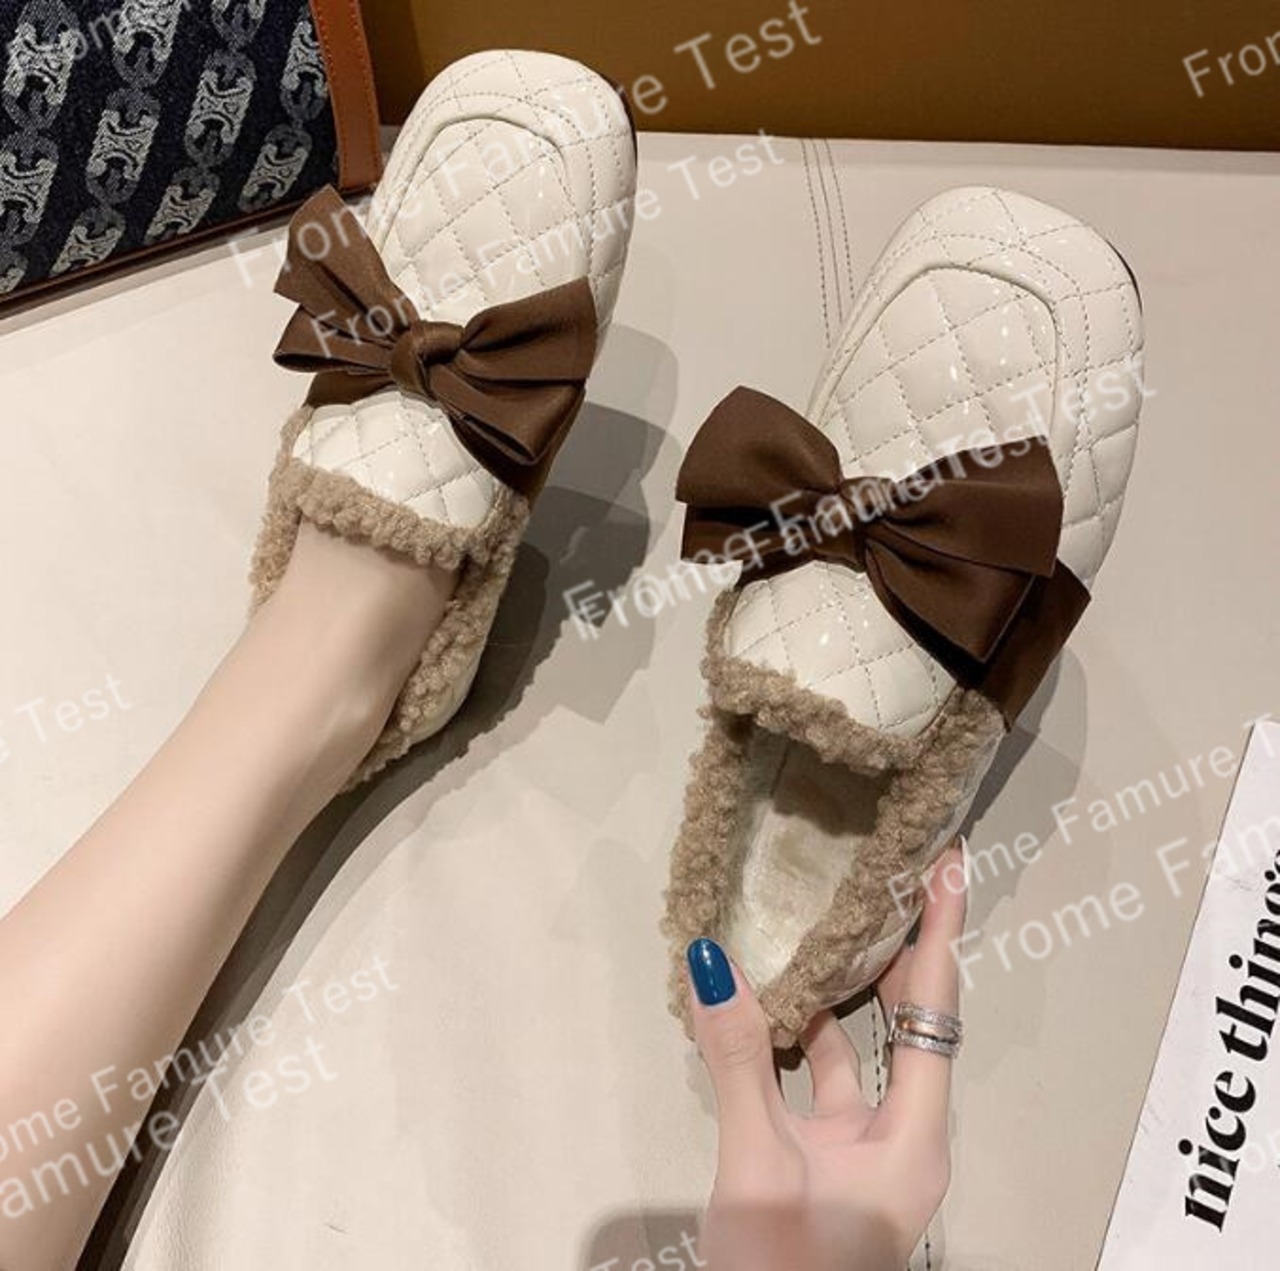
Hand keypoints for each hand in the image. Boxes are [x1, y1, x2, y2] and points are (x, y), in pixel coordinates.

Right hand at [687, 841, 966, 1270]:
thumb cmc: (785, 1267)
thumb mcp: (759, 1162)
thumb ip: (738, 1058)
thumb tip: (712, 960)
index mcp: (915, 1135)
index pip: (933, 1008)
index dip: (940, 930)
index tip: (949, 861)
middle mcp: (904, 1136)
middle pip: (909, 1022)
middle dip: (897, 948)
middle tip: (885, 875)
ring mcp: (865, 1153)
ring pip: (857, 1052)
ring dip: (836, 994)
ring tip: (816, 923)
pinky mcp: (828, 1166)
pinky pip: (822, 1084)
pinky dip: (798, 1041)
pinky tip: (768, 1005)